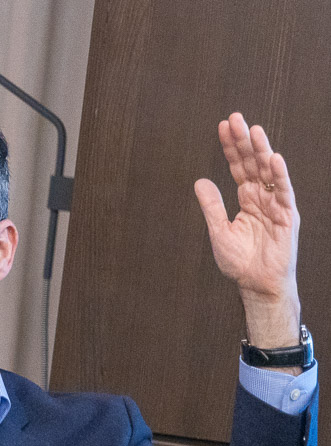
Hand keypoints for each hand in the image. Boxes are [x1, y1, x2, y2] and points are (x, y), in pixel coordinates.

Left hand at [195, 112, 299, 349]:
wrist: (257, 285)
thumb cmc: (240, 263)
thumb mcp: (219, 231)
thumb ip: (212, 206)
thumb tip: (200, 181)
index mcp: (247, 199)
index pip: (239, 167)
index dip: (231, 147)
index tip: (223, 126)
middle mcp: (262, 197)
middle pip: (253, 163)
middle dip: (244, 141)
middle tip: (236, 118)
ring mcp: (276, 205)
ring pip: (269, 172)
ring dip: (262, 151)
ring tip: (254, 130)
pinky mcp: (287, 216)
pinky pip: (283, 192)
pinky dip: (279, 176)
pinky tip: (273, 159)